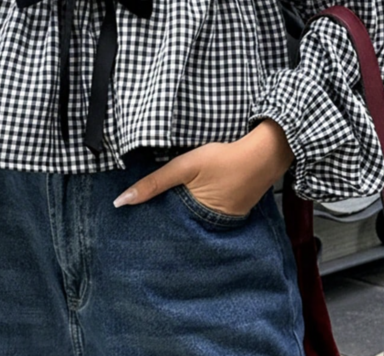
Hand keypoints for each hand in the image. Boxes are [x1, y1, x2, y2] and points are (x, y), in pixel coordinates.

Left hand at [113, 119, 293, 215]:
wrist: (262, 155)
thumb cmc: (222, 159)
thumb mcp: (184, 167)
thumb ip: (154, 182)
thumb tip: (121, 201)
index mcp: (196, 219)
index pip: (166, 227)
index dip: (150, 223)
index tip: (131, 222)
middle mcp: (210, 228)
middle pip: (180, 226)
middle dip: (164, 222)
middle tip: (141, 217)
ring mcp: (223, 222)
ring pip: (193, 221)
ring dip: (181, 215)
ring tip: (159, 211)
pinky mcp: (232, 212)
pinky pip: (208, 215)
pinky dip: (197, 209)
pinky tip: (188, 201)